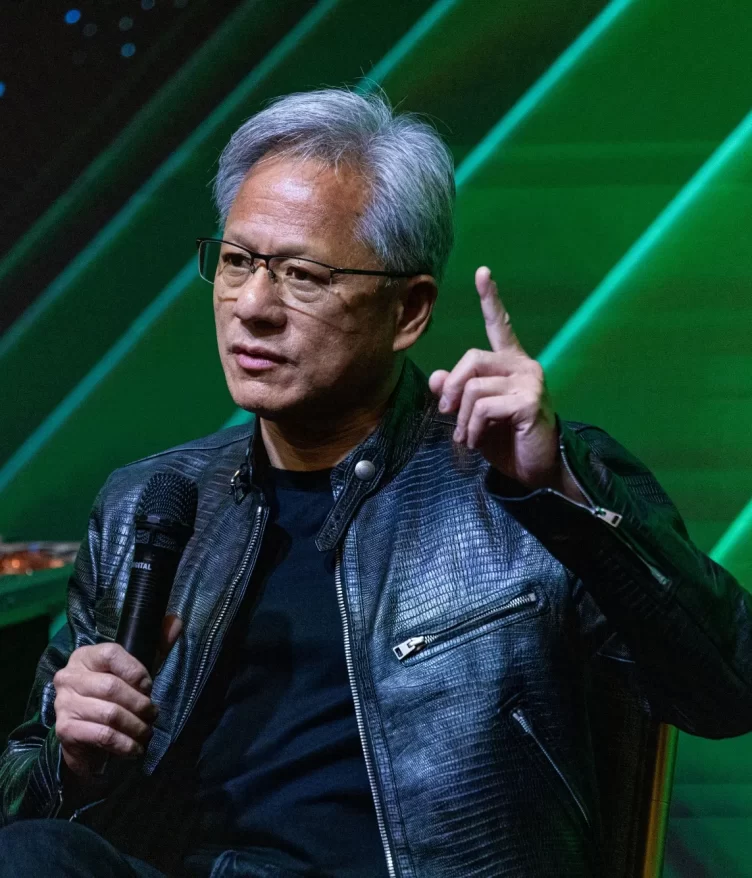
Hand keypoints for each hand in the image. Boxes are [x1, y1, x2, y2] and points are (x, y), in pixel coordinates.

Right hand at [53, 642, 157, 779]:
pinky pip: (102, 735)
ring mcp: (64, 704)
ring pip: (110, 714)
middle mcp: (69, 676)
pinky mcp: (66, 730)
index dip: (135, 670)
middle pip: (112, 687)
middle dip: (140, 704)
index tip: (149, 687)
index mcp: (85, 656)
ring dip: (136, 726)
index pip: (111, 654)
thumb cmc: (115, 697)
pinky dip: (125, 744)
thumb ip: (156, 646)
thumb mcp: (136, 670)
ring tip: (147, 732)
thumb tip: (176, 622)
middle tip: (153, 714)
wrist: (87, 738)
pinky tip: (135, 748)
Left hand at [429, 267, 580, 498]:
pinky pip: (484, 406)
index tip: (482, 272)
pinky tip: (477, 440)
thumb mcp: (473, 416)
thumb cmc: (506, 441)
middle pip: (472, 358)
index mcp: (511, 363)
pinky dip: (473, 427)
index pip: (500, 325)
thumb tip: (435, 377)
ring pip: (474, 386)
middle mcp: (523, 365)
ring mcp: (529, 381)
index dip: (491, 299)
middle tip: (446, 413)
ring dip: (461, 416)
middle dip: (451, 387)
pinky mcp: (530, 401)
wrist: (536, 470)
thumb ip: (455, 393)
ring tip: (466, 436)